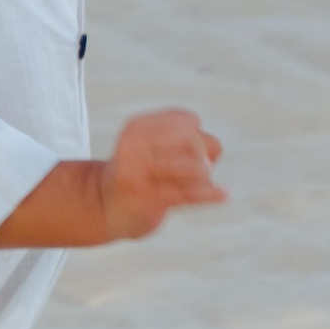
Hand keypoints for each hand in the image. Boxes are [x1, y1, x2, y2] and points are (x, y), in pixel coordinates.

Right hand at [97, 108, 226, 240]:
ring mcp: (138, 173)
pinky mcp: (145, 199)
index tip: (188, 154)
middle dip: (203, 157)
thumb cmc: (141, 175)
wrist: (104, 207)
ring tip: (198, 188)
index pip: (188, 121)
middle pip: (192, 140)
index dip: (198, 136)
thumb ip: (191, 144)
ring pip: (192, 167)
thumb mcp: (158, 149)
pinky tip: (225, 195)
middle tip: (200, 174)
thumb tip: (211, 155)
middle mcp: (134, 145)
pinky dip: (210, 195)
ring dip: (203, 180)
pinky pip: (187, 194)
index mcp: (137, 127)